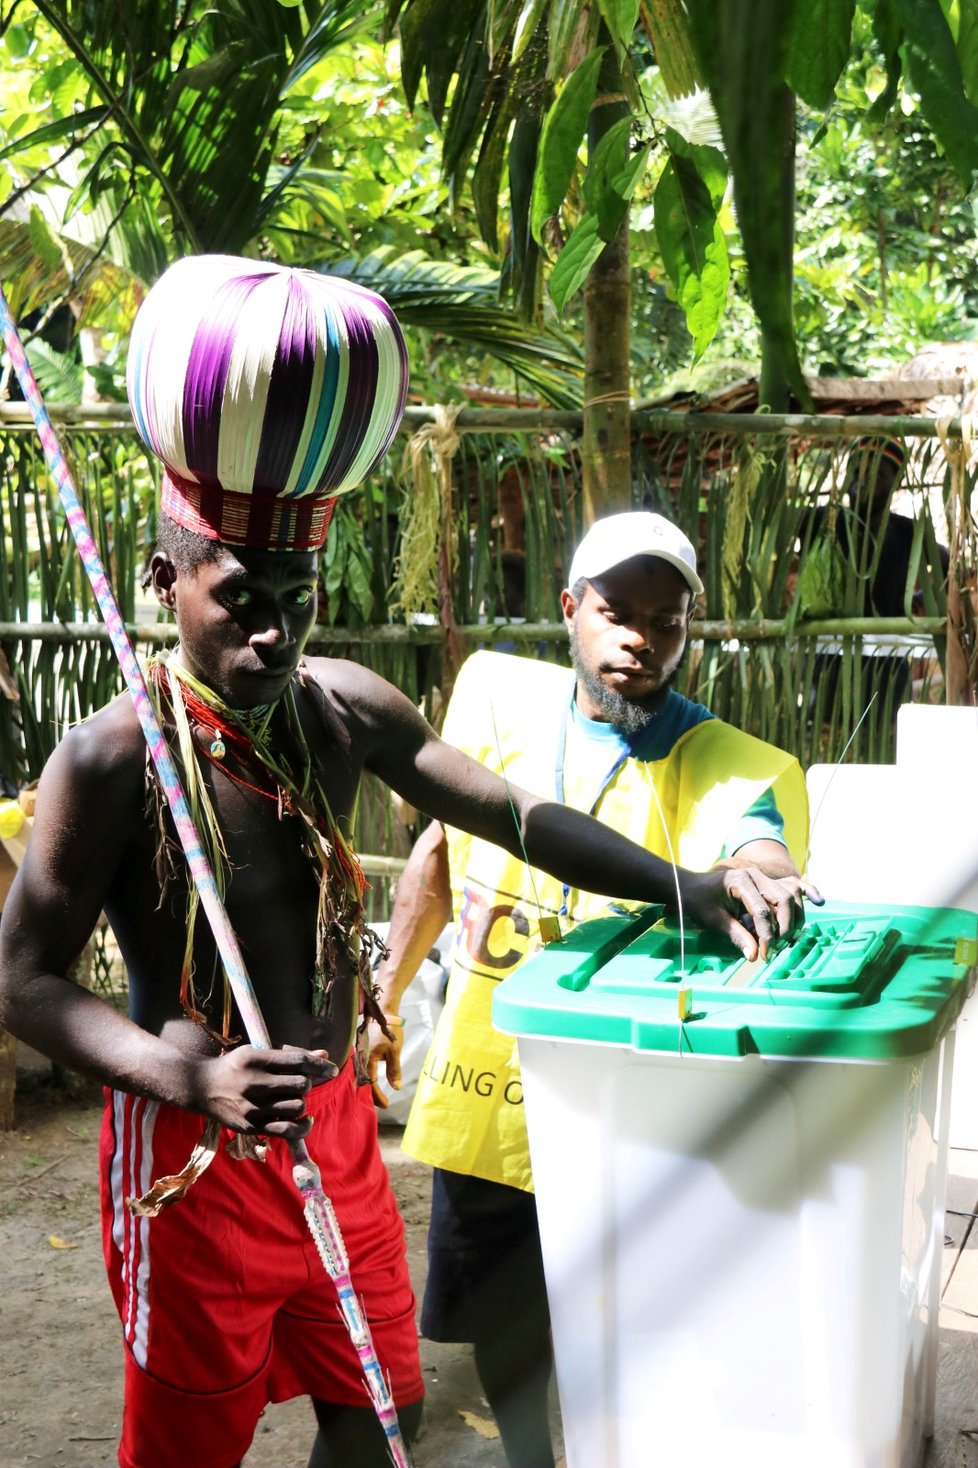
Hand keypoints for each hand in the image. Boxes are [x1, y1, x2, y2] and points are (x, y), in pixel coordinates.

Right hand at [186, 1045, 337, 1139]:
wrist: (202, 1088)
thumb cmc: (235, 1066)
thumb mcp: (258, 1052)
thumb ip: (291, 1054)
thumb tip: (324, 1054)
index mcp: (257, 1059)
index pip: (298, 1061)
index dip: (320, 1065)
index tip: (332, 1070)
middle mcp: (255, 1083)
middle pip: (301, 1085)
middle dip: (307, 1084)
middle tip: (300, 1084)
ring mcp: (253, 1107)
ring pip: (298, 1106)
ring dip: (301, 1102)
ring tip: (291, 1098)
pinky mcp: (252, 1126)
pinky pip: (288, 1130)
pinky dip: (303, 1126)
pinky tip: (305, 1119)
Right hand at [366, 1014, 403, 1109]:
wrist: (383, 1013)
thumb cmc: (390, 1032)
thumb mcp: (394, 1051)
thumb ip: (394, 1070)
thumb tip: (396, 1088)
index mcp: (367, 1058)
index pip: (371, 1083)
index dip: (378, 1096)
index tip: (386, 1105)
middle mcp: (359, 1058)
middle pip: (363, 1081)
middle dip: (372, 1095)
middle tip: (382, 1104)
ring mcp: (358, 1054)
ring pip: (361, 1075)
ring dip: (369, 1087)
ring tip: (377, 1097)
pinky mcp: (360, 1051)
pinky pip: (361, 1068)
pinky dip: (366, 1077)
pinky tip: (371, 1082)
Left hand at [679, 868, 823, 959]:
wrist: (692, 887)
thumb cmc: (700, 902)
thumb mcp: (713, 920)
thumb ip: (736, 936)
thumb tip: (754, 956)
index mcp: (740, 881)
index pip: (762, 910)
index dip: (767, 935)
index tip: (765, 955)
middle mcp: (756, 876)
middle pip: (784, 900)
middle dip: (784, 928)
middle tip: (776, 949)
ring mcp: (765, 877)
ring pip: (792, 895)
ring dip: (795, 918)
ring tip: (786, 940)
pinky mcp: (769, 883)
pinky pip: (793, 885)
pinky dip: (808, 892)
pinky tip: (819, 901)